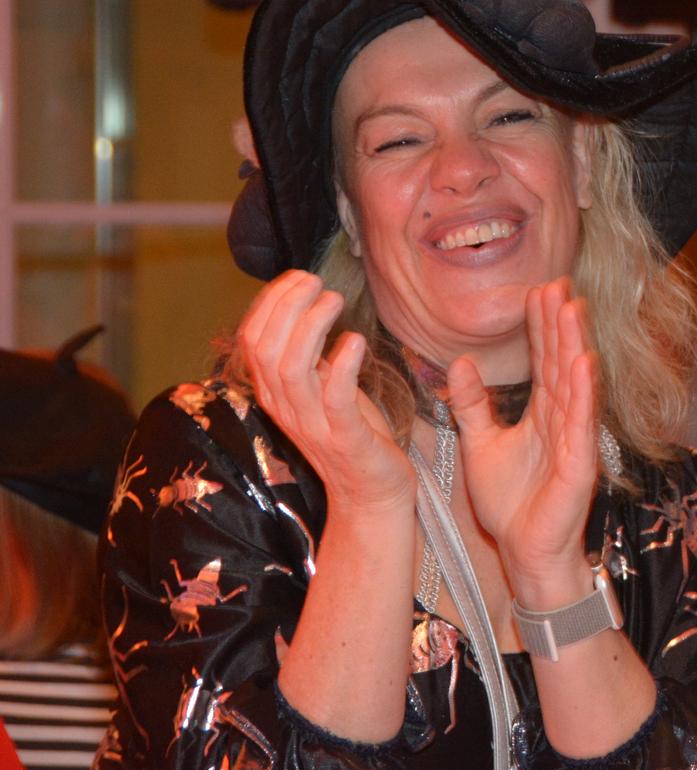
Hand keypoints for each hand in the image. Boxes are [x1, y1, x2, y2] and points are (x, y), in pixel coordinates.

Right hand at [237, 270, 411, 514]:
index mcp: (276, 392)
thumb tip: (306, 303)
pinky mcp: (346, 439)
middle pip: (266, 350)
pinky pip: (335, 399)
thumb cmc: (351, 432)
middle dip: (286, 306)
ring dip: (311, 327)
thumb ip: (310, 353)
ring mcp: (313, 425)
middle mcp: (286, 408)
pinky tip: (355, 341)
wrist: (371, 492)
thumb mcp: (323, 386)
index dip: (270, 303)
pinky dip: (342, 365)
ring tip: (334, 300)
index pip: (252, 340)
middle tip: (315, 282)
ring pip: (292, 370)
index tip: (298, 277)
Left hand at [450, 278, 600, 604]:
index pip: (543, 361)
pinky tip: (585, 362)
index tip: (538, 290)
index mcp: (544, 414)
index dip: (541, 327)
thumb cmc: (512, 504)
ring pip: (575, 384)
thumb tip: (459, 363)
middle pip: (562, 362)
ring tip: (573, 308)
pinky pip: (582, 423)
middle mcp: (564, 420)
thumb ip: (473, 405)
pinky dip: (585, 392)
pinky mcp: (579, 464)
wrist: (524, 553)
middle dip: (561, 323)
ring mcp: (575, 440)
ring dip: (575, 345)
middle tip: (557, 284)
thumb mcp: (480, 444)